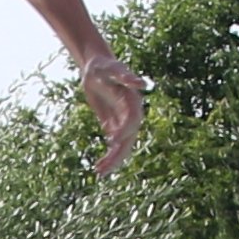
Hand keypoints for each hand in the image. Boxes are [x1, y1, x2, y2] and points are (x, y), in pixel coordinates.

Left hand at [70, 46, 147, 170]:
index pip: (132, 121)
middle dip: (117, 154)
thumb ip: (126, 76)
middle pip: (128, 138)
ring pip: (122, 145)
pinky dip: (108, 156)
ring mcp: (123, 122)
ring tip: (100, 172)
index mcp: (134, 102)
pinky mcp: (114, 125)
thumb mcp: (111, 69)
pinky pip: (114, 144)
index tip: (112, 141)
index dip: (124, 131)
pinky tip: (100, 167)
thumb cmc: (103, 66)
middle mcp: (131, 114)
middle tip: (104, 168)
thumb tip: (143, 84)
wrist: (95, 67)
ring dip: (113, 160)